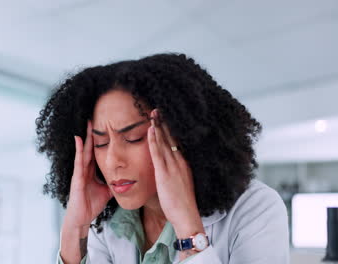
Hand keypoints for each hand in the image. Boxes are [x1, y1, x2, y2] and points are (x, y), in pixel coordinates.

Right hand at [63, 120, 113, 233]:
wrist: (81, 218)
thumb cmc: (91, 205)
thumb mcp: (107, 190)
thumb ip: (113, 182)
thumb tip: (125, 178)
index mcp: (91, 171)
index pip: (97, 151)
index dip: (101, 140)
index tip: (105, 127)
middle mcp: (84, 168)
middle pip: (90, 147)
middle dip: (93, 134)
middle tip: (96, 118)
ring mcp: (79, 172)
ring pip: (84, 151)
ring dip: (86, 137)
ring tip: (88, 123)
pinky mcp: (77, 177)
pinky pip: (78, 161)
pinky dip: (78, 149)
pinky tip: (79, 139)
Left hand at [147, 109, 204, 237]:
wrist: (187, 216)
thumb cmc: (182, 203)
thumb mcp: (180, 184)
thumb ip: (175, 173)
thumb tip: (168, 169)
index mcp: (183, 164)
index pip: (176, 142)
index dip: (170, 129)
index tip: (164, 118)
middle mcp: (180, 162)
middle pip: (171, 138)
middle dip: (164, 123)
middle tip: (158, 109)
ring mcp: (173, 167)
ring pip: (165, 142)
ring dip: (159, 126)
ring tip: (153, 113)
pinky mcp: (165, 174)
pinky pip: (158, 153)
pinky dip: (154, 140)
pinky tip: (151, 130)